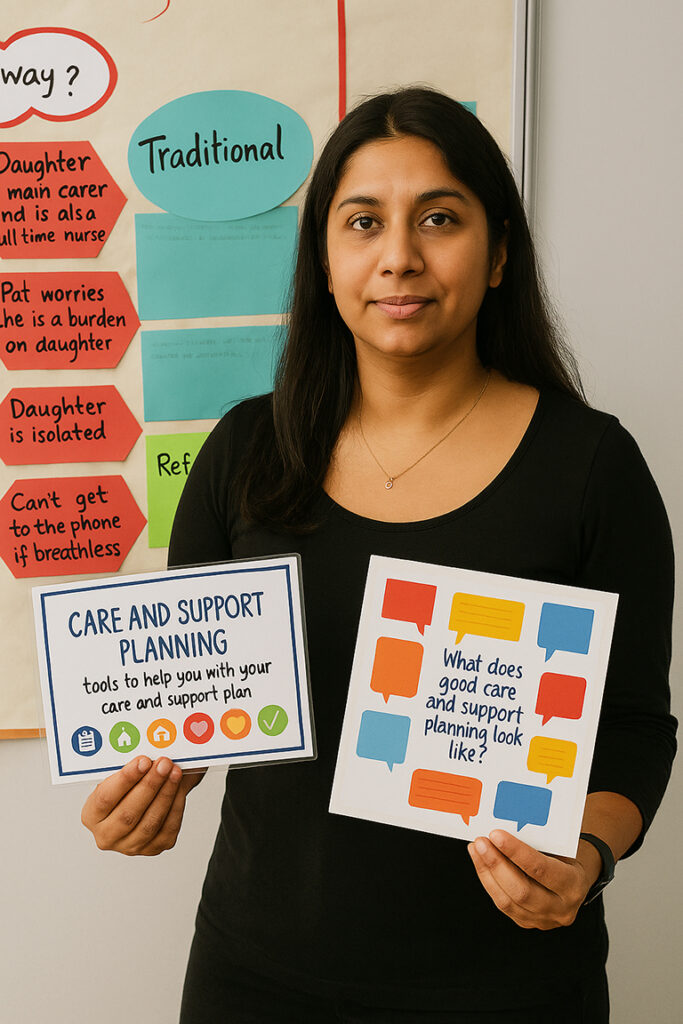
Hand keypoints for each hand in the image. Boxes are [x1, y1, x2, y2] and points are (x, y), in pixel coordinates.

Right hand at [81, 755, 205, 855]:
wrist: (142, 802)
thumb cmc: (129, 785)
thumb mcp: (121, 774)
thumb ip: (133, 767)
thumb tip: (152, 750)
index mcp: (91, 815)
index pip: (105, 798)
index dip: (126, 779)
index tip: (143, 760)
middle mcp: (106, 836)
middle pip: (128, 814)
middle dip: (149, 785)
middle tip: (164, 763)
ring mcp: (130, 846)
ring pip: (150, 823)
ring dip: (165, 794)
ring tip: (175, 771)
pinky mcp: (153, 848)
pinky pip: (167, 829)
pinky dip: (176, 806)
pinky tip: (179, 787)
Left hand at [467, 829, 601, 929]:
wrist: (574, 885)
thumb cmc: (565, 860)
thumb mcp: (560, 850)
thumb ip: (537, 844)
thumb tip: (504, 828)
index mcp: (573, 885)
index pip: (541, 869)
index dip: (516, 852)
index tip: (496, 835)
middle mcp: (560, 908)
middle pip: (521, 890)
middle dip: (496, 864)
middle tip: (481, 842)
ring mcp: (543, 920)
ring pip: (507, 901)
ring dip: (487, 873)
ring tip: (476, 849)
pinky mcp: (527, 922)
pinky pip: (503, 904)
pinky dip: (488, 882)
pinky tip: (481, 863)